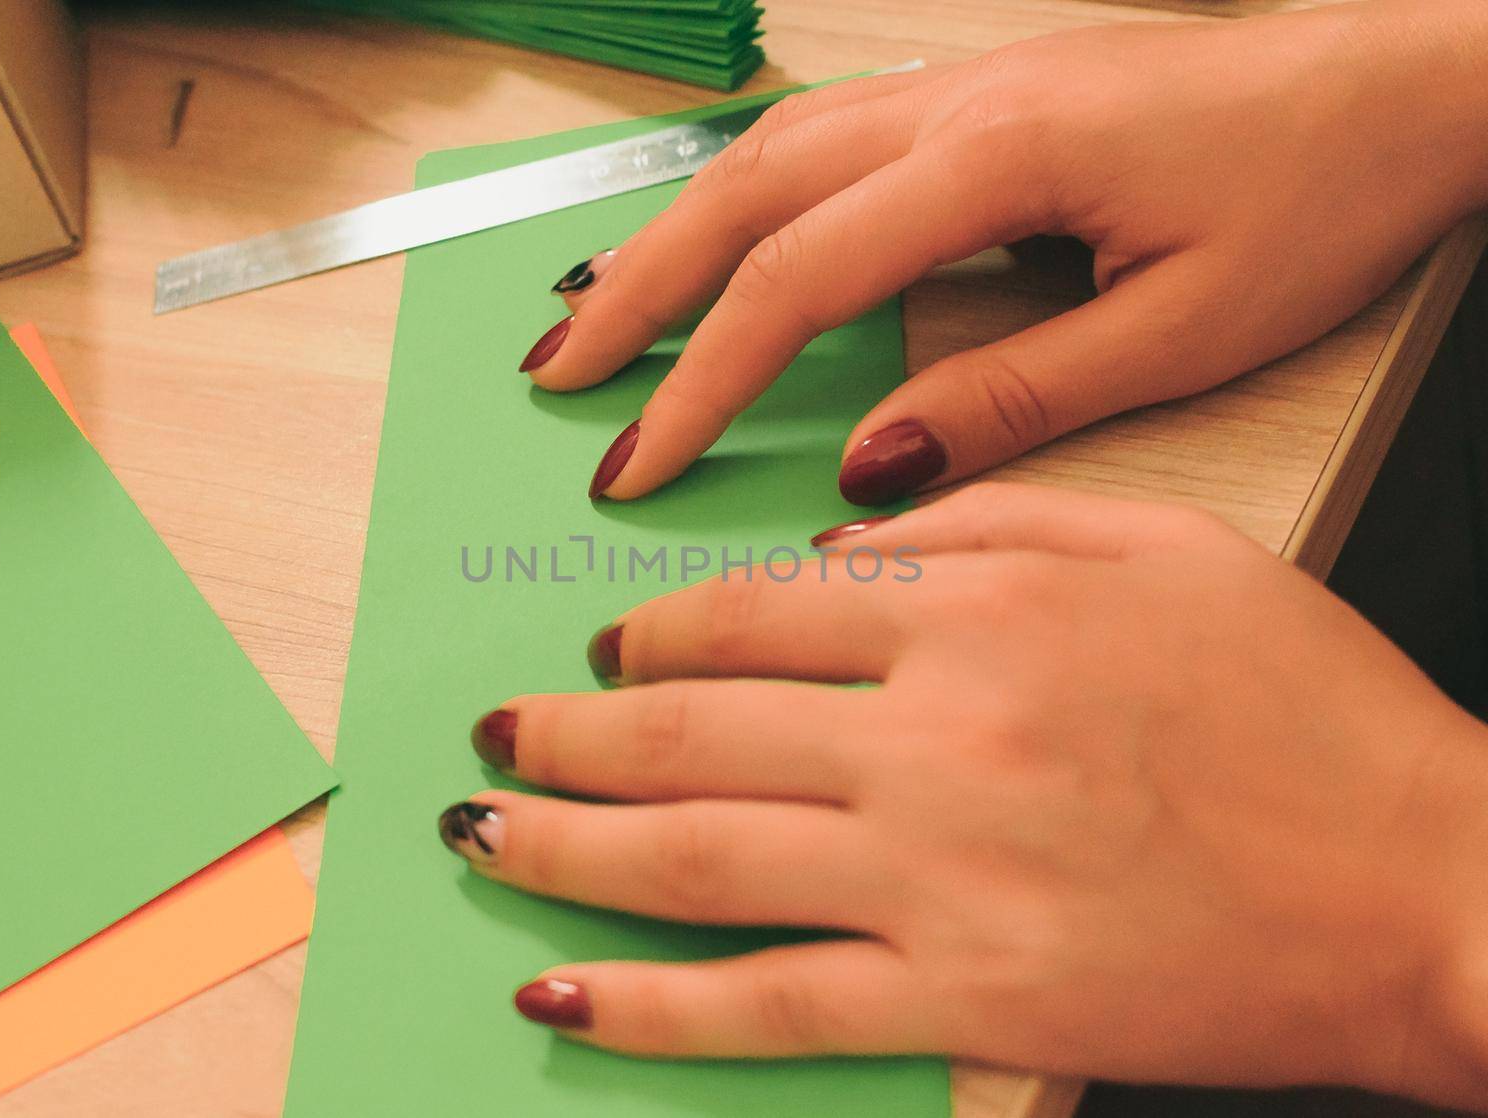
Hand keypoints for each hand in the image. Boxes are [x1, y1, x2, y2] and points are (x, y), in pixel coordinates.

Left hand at [439, 484, 1487, 1106]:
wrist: (1422, 882)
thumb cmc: (1309, 706)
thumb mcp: (1165, 542)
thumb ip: (994, 512)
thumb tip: (838, 539)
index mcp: (978, 614)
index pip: (751, 609)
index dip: (653, 624)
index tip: (604, 643)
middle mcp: (935, 738)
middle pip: (690, 724)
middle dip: (566, 730)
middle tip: (497, 736)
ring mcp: (940, 878)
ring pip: (697, 857)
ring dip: (563, 845)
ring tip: (479, 836)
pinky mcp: (967, 1001)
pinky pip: (773, 1007)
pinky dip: (653, 1006)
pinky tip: (562, 993)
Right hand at [522, 1, 1487, 504]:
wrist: (1400, 83)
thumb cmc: (1313, 197)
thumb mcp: (1180, 328)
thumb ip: (1015, 397)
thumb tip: (872, 470)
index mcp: (997, 160)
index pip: (798, 281)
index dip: (703, 381)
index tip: (639, 464)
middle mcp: (951, 106)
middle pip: (742, 194)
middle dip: (634, 292)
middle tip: (552, 376)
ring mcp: (955, 87)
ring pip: (763, 153)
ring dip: (666, 233)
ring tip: (590, 312)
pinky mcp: (973, 97)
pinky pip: (815, 138)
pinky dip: (736, 197)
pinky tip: (705, 240)